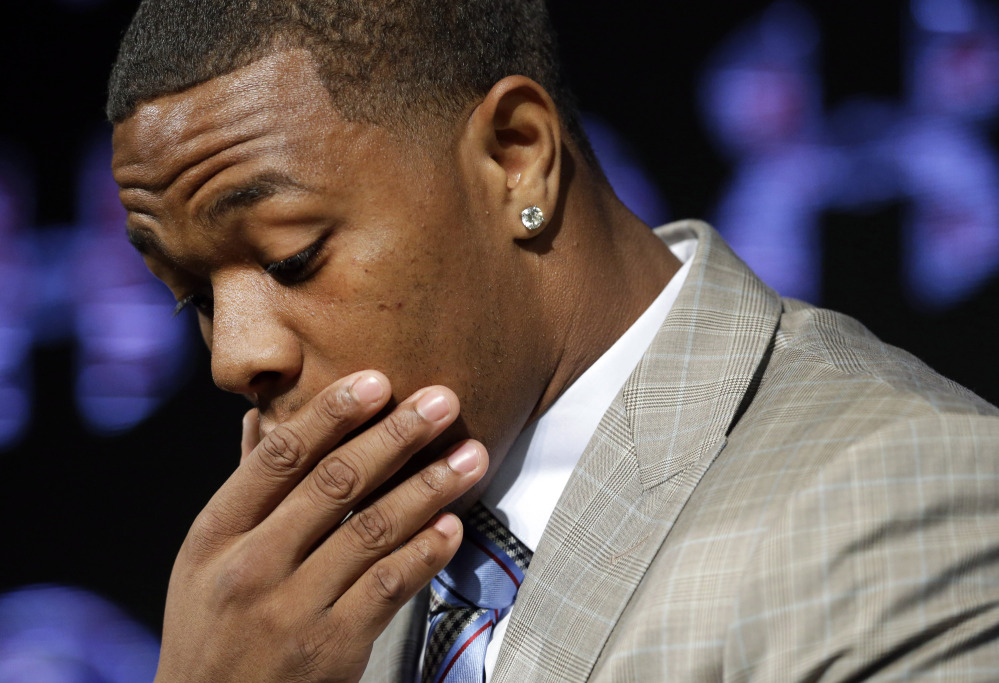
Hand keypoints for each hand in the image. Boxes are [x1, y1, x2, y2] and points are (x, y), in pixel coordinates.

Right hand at [154, 371, 486, 682]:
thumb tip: (256, 418)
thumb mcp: (205, 558)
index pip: (280, 456)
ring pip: (372, 530)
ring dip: (429, 487)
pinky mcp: (331, 649)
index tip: (377, 380)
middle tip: (443, 402)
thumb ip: (243, 489)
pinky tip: (452, 525)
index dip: (331, 413)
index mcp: (216, 533)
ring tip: (469, 456)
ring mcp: (291, 609)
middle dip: (397, 435)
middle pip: (335, 483)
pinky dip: (425, 552)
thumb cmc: (211, 630)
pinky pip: (388, 588)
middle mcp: (251, 566)